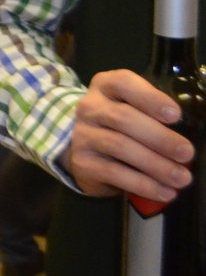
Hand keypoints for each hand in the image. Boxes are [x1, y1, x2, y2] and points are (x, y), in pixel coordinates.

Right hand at [67, 70, 192, 199]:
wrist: (85, 148)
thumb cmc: (121, 125)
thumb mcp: (133, 108)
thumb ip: (154, 113)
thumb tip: (192, 134)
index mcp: (106, 87)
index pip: (123, 83)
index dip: (150, 98)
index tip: (175, 115)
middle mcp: (89, 107)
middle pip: (123, 118)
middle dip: (159, 137)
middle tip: (186, 152)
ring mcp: (82, 135)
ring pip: (119, 146)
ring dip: (155, 164)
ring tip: (182, 178)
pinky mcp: (82, 162)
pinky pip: (114, 173)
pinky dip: (143, 184)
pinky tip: (164, 192)